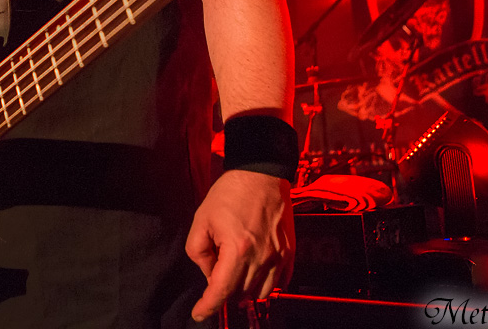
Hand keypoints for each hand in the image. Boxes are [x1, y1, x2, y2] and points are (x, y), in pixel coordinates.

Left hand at [185, 169, 293, 321]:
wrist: (261, 174)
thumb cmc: (229, 193)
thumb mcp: (201, 219)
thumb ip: (198, 252)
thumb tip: (209, 273)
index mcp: (237, 250)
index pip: (221, 291)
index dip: (208, 306)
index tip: (199, 313)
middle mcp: (261, 258)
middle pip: (240, 295)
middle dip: (223, 291)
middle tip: (215, 269)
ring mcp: (279, 257)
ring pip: (260, 293)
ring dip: (244, 290)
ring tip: (234, 270)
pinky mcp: (289, 253)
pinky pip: (279, 283)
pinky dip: (264, 284)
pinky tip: (254, 271)